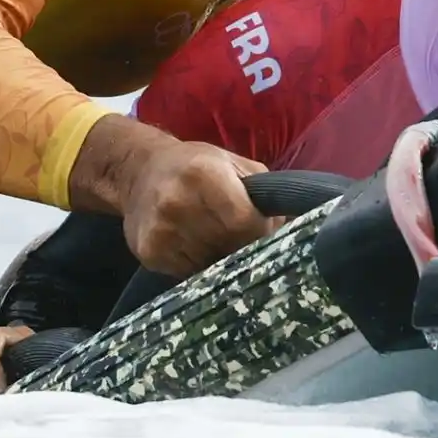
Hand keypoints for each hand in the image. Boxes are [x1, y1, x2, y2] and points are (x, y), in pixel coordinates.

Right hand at [123, 139, 273, 277]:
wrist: (139, 172)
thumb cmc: (196, 166)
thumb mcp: (234, 164)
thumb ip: (264, 193)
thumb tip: (298, 228)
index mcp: (203, 174)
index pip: (242, 220)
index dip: (258, 231)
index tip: (262, 231)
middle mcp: (177, 202)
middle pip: (227, 245)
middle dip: (242, 247)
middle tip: (241, 238)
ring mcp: (160, 230)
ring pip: (209, 264)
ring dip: (221, 259)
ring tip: (217, 241)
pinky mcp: (149, 252)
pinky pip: (188, 273)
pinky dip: (199, 266)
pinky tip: (195, 247)